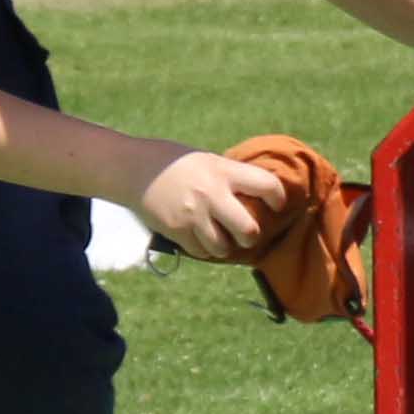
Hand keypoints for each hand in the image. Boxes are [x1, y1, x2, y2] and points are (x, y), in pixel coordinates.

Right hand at [133, 144, 288, 261]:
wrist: (134, 169)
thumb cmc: (178, 162)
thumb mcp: (210, 161)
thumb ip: (232, 177)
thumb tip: (260, 195)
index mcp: (224, 172)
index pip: (267, 186)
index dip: (278, 198)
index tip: (276, 204)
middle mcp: (212, 194)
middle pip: (248, 230)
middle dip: (252, 236)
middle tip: (248, 233)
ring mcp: (193, 215)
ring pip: (224, 247)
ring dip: (227, 246)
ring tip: (223, 238)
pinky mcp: (177, 231)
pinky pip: (201, 251)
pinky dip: (205, 249)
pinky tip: (202, 238)